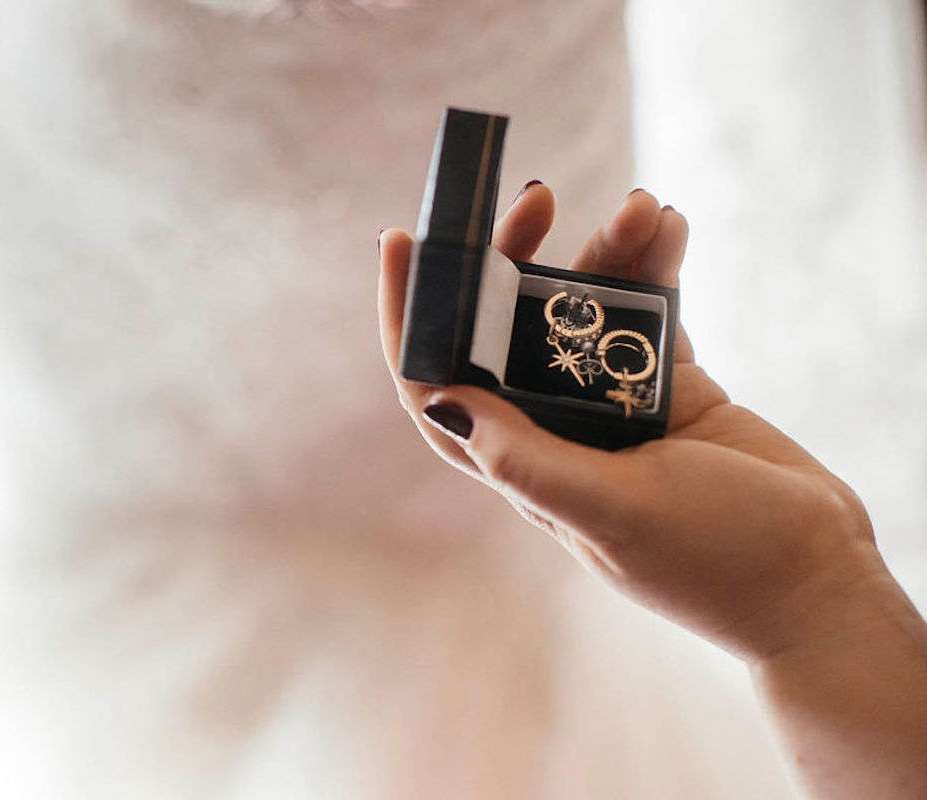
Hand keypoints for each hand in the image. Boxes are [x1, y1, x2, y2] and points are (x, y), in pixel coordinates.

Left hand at [378, 184, 893, 660]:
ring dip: (606, 251)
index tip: (404, 243)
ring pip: (586, 308)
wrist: (817, 579)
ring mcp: (614, 402)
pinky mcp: (671, 384)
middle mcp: (558, 428)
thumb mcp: (611, 509)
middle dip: (514, 258)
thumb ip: (525, 458)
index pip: (438, 384)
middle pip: (509, 328)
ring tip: (644, 207)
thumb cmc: (716, 558)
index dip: (410, 319)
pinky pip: (650, 310)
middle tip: (537, 196)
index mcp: (524, 463)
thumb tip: (437, 398)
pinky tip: (670, 226)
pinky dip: (656, 267)